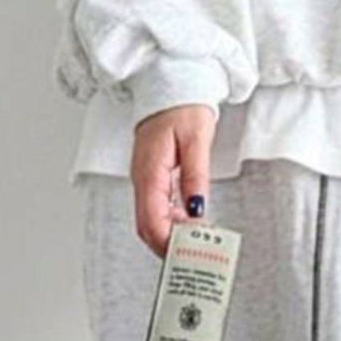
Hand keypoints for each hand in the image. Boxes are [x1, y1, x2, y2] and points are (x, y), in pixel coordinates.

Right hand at [130, 103, 217, 258]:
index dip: (168, 243)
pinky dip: (171, 221)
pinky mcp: (151, 175)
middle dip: (169, 246)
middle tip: (196, 257)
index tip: (188, 256)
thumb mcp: (197, 138)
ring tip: (199, 243)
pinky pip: (156, 206)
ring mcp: (144, 178)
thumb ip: (195, 175)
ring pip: (151, 219)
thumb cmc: (183, 105)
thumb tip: (197, 209)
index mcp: (149, 171)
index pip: (151, 220)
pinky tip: (190, 222)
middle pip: (147, 226)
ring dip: (171, 235)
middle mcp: (142, 178)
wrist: (170, 83)